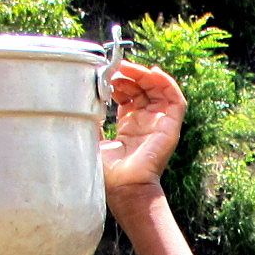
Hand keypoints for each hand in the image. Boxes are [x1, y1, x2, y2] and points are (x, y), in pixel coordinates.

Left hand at [100, 61, 185, 192]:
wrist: (124, 187)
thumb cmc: (108, 172)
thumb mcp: (91, 137)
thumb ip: (88, 118)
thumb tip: (78, 97)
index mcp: (128, 125)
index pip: (128, 94)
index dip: (119, 80)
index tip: (105, 72)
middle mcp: (145, 123)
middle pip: (143, 89)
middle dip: (130, 74)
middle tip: (115, 68)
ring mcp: (159, 125)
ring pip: (159, 90)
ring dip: (146, 75)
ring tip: (130, 68)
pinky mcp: (170, 128)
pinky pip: (176, 101)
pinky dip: (168, 84)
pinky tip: (154, 73)